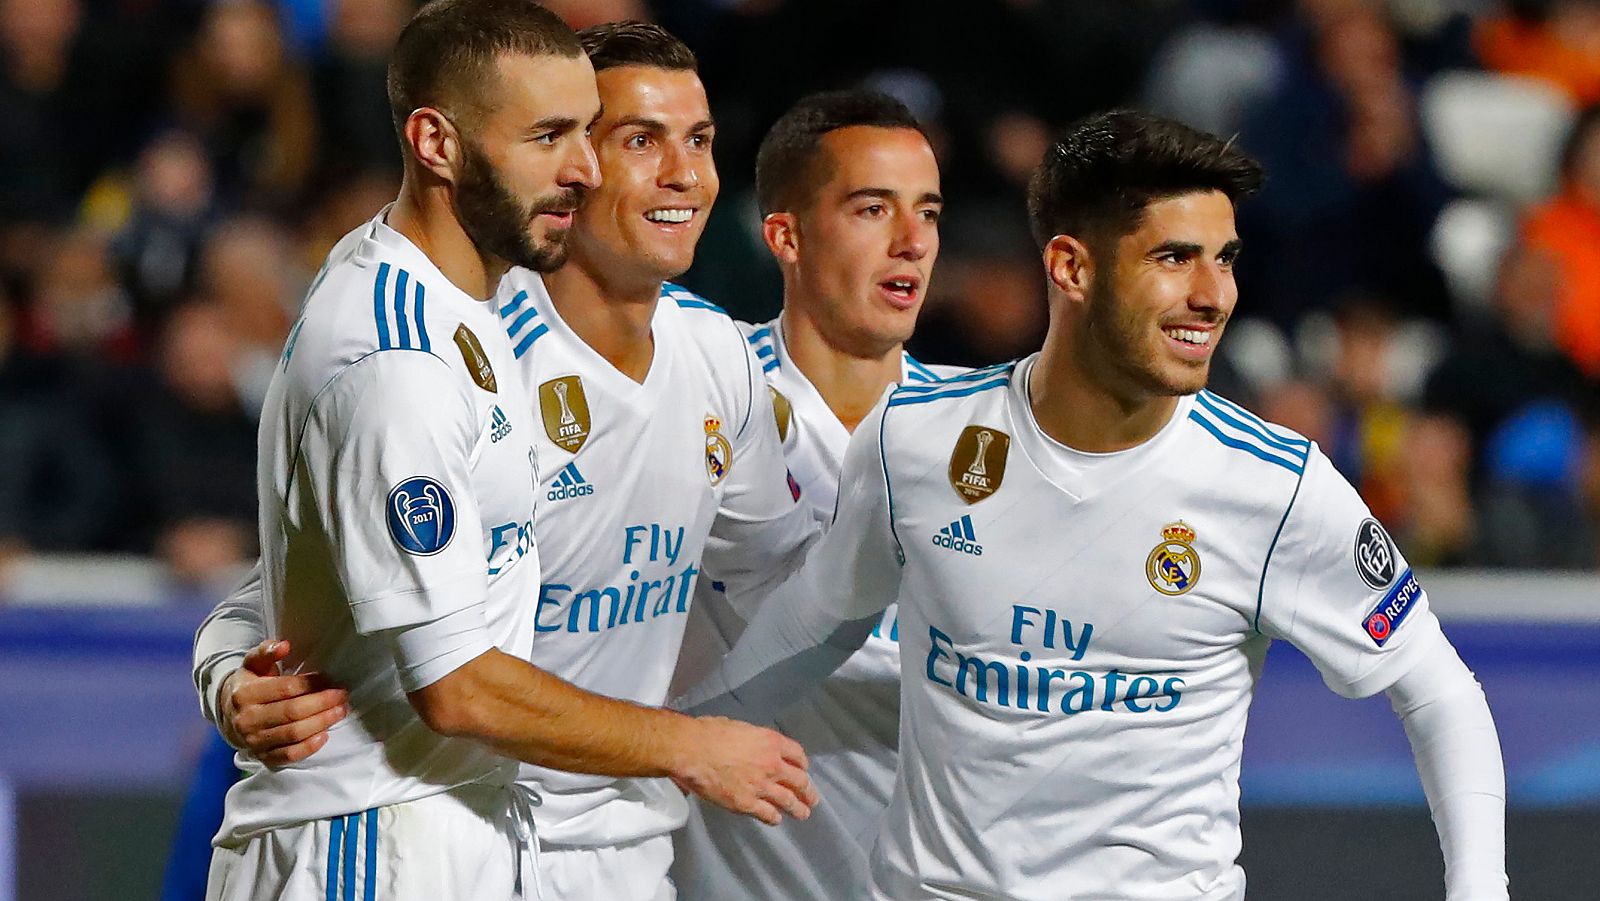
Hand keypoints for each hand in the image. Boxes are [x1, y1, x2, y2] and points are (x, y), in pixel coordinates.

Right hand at [217, 639, 348, 767]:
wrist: (228, 714)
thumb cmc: (249, 684)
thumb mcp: (253, 664)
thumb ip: (266, 651)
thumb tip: (284, 645)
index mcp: (245, 693)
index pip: (285, 689)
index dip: (312, 684)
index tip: (330, 680)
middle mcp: (247, 719)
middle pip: (292, 712)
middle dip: (322, 703)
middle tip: (342, 696)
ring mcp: (253, 741)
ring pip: (293, 734)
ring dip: (321, 723)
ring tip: (340, 711)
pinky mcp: (262, 757)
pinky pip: (288, 756)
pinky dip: (308, 748)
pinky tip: (324, 736)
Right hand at [670, 716, 817, 825]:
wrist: (692, 751)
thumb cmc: (710, 733)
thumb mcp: (741, 728)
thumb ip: (753, 740)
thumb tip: (751, 746)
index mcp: (772, 742)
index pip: (798, 755)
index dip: (802, 764)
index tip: (803, 770)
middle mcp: (773, 765)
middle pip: (799, 780)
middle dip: (808, 791)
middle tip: (812, 798)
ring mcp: (762, 786)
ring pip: (789, 801)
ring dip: (798, 809)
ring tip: (803, 814)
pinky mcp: (747, 804)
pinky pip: (768, 814)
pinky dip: (775, 818)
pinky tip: (776, 819)